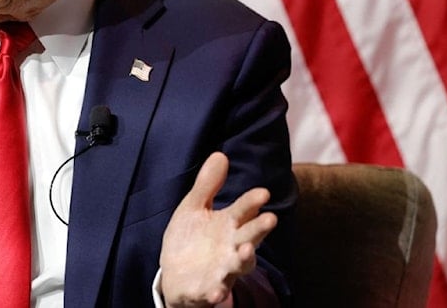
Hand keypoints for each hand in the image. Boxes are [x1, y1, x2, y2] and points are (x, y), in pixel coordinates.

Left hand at [158, 152, 276, 306]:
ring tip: (247, 250)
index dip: (252, 202)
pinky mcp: (207, 289)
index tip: (263, 192)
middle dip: (259, 228)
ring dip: (244, 258)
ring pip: (238, 265)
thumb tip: (220, 154)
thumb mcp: (194, 208)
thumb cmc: (192, 239)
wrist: (176, 275)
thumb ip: (207, 185)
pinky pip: (213, 292)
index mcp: (229, 225)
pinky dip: (216, 293)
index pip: (244, 210)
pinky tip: (216, 293)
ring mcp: (222, 270)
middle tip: (270, 218)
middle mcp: (232, 247)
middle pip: (249, 236)